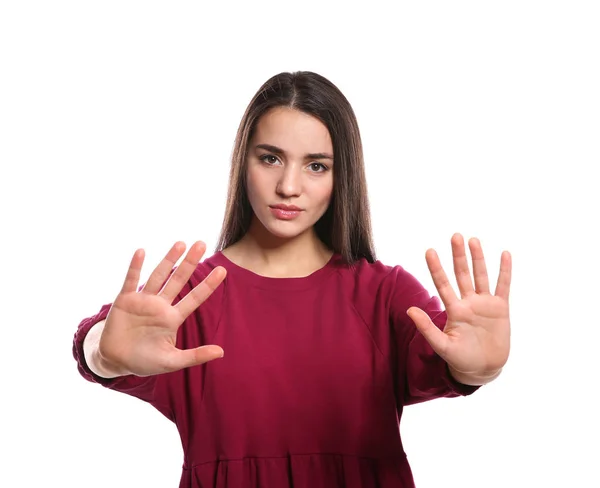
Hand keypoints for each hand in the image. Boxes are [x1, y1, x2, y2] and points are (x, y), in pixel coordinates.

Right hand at [97, 241, 226, 376]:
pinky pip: (131, 280)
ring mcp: (143, 300)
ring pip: (158, 276)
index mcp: (173, 318)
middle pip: (178, 280)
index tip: (223, 270)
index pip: (195, 298)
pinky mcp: (125, 300)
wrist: (115, 361)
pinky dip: (136, 266)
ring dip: (168, 260)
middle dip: (190, 263)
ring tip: (181, 243)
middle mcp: (161, 305)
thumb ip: (196, 356)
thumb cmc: (146, 361)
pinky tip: (142, 251)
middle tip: (201, 243)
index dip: (208, 285)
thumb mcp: (172, 361)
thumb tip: (221, 352)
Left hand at [407, 233, 511, 383]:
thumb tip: (409, 310)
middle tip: (455, 236)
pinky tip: (505, 254)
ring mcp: (484, 304)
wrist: (482, 369)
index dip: (436, 268)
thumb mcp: (441, 345)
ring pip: (480, 276)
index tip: (429, 251)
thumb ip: (427, 328)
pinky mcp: (501, 308)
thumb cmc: (459, 359)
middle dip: (458, 256)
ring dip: (477, 258)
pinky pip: (503, 286)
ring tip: (472, 240)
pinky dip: (504, 271)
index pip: (443, 284)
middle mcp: (467, 302)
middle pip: (462, 274)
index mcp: (453, 310)